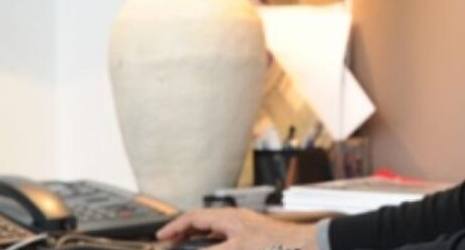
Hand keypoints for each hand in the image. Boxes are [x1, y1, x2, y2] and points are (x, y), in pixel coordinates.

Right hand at [157, 208, 319, 249]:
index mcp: (229, 217)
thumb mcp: (236, 249)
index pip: (194, 217)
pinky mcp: (251, 236)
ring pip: (213, 230)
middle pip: (202, 222)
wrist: (304, 245)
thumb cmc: (276, 244)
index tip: (161, 236)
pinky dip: (212, 243)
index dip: (175, 226)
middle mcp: (235, 219)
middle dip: (184, 232)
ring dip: (198, 238)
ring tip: (185, 247)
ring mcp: (243, 226)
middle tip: (169, 243)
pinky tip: (211, 247)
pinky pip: (224, 237)